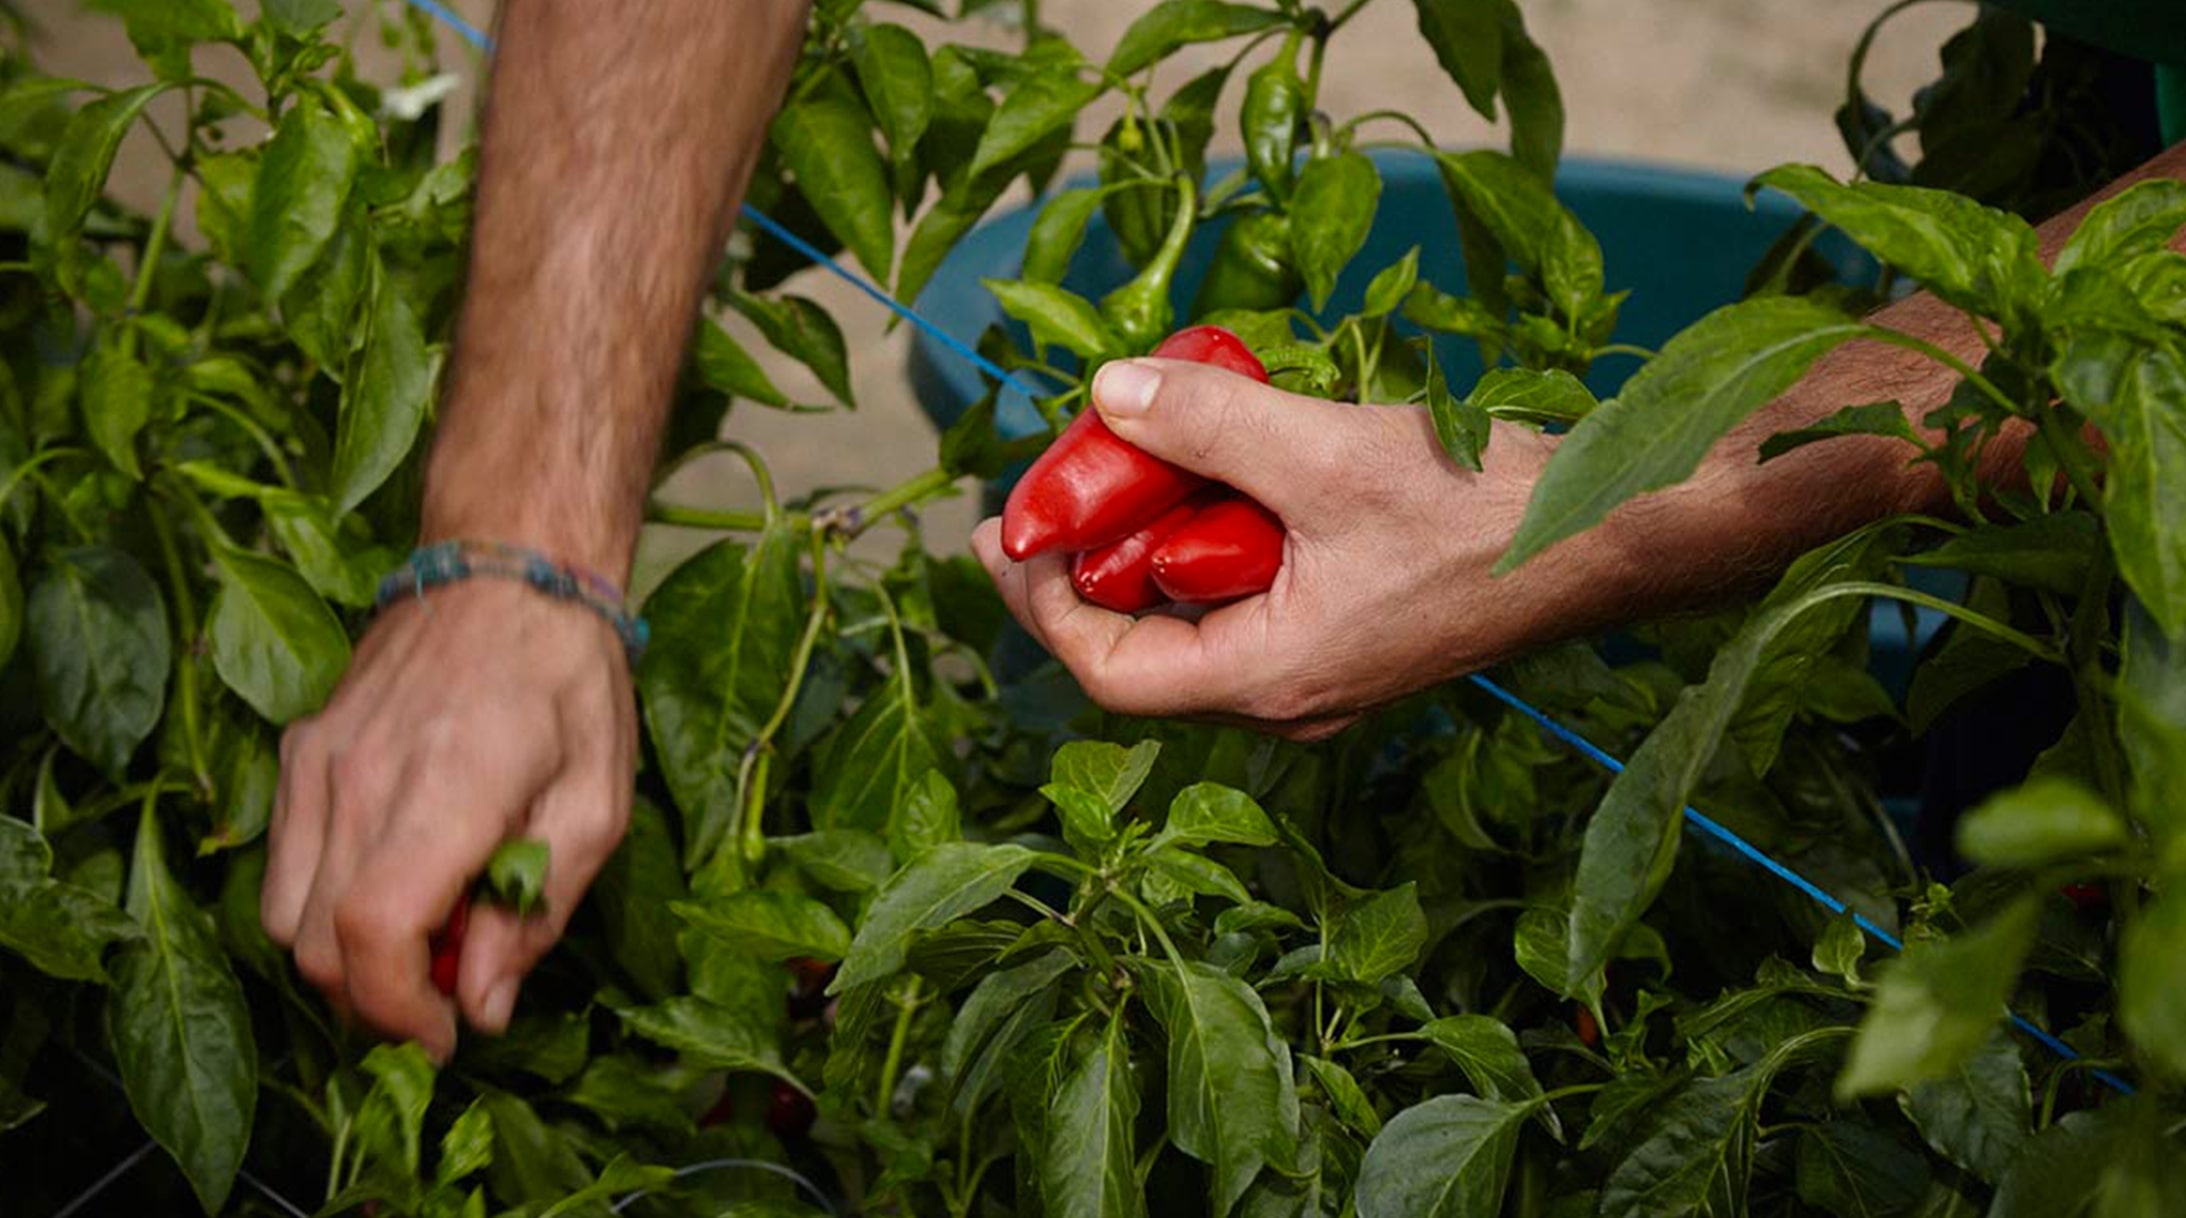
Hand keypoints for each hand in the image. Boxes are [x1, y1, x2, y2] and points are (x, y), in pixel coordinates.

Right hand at [260, 580, 635, 1058]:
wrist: (512, 569)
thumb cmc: (572, 682)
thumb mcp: (597, 802)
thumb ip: (536, 910)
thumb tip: (483, 1005)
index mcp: (447, 787)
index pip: (372, 933)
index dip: (401, 1010)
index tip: (449, 1035)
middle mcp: (360, 777)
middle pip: (316, 944)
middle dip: (378, 999)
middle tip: (450, 995)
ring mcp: (316, 761)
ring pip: (285, 914)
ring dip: (346, 957)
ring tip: (426, 937)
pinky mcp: (298, 750)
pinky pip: (283, 863)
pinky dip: (324, 903)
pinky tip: (393, 882)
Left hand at [972, 358, 1650, 738]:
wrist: (1607, 536)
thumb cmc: (1478, 509)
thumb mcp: (1327, 453)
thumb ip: (1209, 424)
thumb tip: (1104, 391)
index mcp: (1269, 679)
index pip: (1108, 669)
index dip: (1040, 603)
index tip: (1006, 531)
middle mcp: (1286, 697)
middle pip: (1142, 652)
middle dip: (1081, 575)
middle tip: (1041, 500)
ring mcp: (1320, 674)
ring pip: (1193, 625)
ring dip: (1145, 554)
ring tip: (1115, 472)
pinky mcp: (1349, 638)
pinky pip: (1245, 604)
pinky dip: (1208, 546)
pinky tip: (1211, 477)